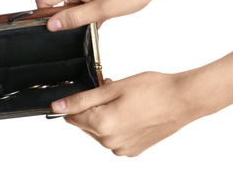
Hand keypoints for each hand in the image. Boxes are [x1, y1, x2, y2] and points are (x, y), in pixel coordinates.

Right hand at [36, 0, 169, 30]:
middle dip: (71, 16)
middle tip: (93, 19)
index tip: (58, 28)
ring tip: (103, 13)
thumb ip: (74, 18)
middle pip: (58, 3)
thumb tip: (52, 25)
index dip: (46, 16)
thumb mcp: (101, 10)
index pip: (43, 0)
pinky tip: (105, 10)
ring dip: (84, 13)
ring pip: (72, 2)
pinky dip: (90, 7)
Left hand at [50, 52, 232, 156]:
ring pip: (100, 130)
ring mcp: (122, 148)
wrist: (182, 100)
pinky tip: (130, 111)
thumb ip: (82, 100)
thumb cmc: (152, 90)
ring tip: (123, 99)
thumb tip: (57, 107)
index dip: (77, 102)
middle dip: (93, 106)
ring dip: (105, 114)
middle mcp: (109, 142)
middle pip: (86, 123)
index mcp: (102, 125)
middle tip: (109, 90)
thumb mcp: (112, 89)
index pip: (71, 117)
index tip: (89, 93)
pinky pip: (114, 136)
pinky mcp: (132, 149)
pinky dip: (117, 124)